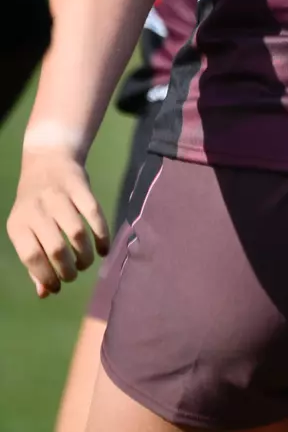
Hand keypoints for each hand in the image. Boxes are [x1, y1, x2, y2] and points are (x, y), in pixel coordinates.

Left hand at [7, 145, 108, 297]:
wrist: (48, 160)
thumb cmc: (36, 204)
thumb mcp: (27, 230)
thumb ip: (35, 261)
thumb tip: (45, 293)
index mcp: (18, 224)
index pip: (30, 256)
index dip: (45, 276)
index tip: (57, 288)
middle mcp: (36, 210)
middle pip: (56, 248)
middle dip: (68, 269)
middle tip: (74, 275)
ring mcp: (59, 197)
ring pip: (77, 233)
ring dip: (85, 255)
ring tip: (86, 263)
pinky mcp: (81, 188)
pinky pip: (95, 216)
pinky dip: (102, 236)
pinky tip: (104, 249)